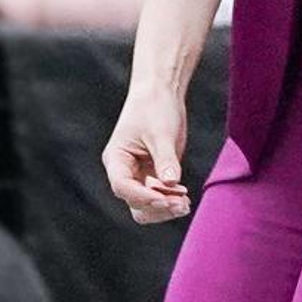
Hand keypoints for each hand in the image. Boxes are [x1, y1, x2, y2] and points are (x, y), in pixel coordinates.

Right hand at [103, 82, 190, 223]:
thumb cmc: (155, 107)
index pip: (123, 186)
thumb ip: (165, 159)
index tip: (166, 199)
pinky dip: (171, 200)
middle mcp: (124, 171)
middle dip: (156, 207)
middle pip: (134, 203)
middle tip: (181, 204)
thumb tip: (171, 183)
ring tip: (185, 203)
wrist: (161, 93)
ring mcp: (139, 174)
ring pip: (147, 204)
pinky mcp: (154, 174)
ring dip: (165, 207)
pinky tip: (185, 199)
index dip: (143, 197)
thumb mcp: (161, 133)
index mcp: (116, 159)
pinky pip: (160, 196)